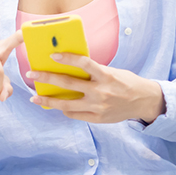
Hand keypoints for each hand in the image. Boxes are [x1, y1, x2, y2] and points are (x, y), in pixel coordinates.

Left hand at [27, 53, 165, 123]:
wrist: (144, 102)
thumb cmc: (126, 82)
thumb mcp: (112, 72)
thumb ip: (93, 71)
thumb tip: (69, 67)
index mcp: (106, 76)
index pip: (83, 63)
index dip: (67, 59)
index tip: (52, 55)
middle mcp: (101, 91)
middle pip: (68, 84)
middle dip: (47, 78)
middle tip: (31, 73)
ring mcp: (98, 107)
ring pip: (66, 104)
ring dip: (48, 100)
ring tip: (35, 98)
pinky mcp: (97, 118)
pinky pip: (74, 114)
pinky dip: (64, 109)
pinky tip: (57, 105)